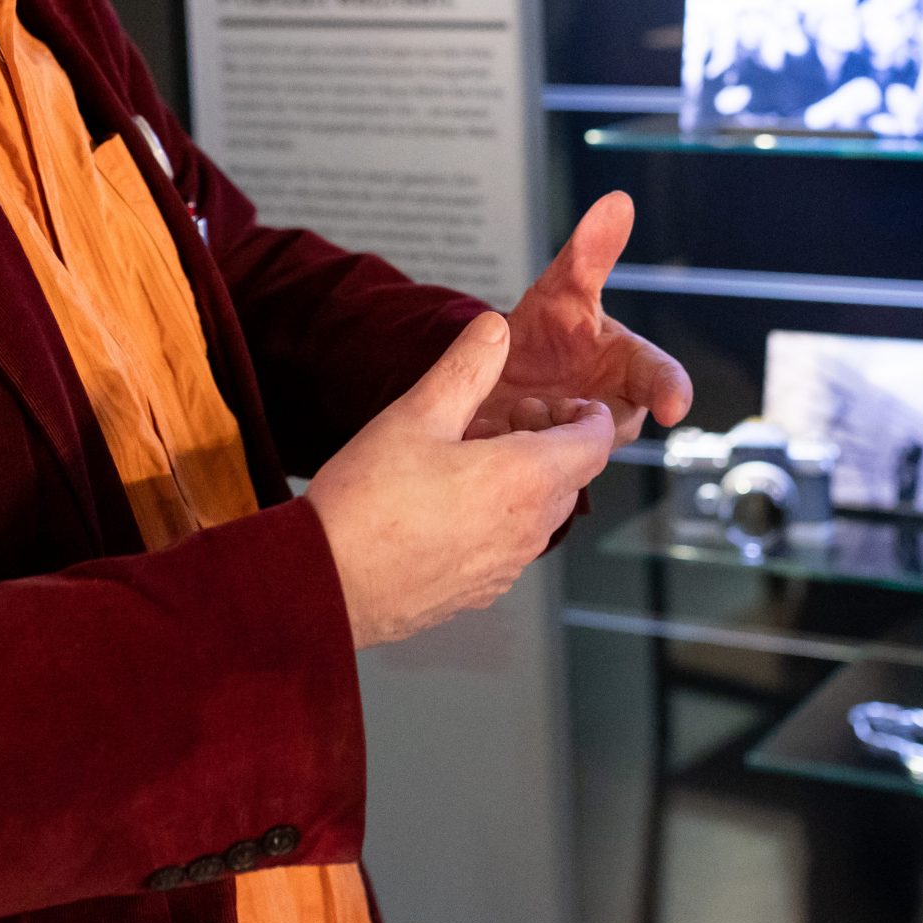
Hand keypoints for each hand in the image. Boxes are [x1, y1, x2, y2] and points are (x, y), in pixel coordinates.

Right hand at [310, 312, 611, 648]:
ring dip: (523, 480)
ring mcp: (506, 568)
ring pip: (541, 514)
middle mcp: (528, 530)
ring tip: (466, 459)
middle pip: (572, 478)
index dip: (584, 415)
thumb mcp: (417, 414)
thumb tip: (496, 330)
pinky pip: (510, 546)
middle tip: (499, 420)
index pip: (595, 443)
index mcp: (525, 479)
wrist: (327, 583)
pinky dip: (499, 517)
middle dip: (550, 442)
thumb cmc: (368, 502)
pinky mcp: (480, 591)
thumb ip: (466, 367)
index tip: (553, 402)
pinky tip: (446, 502)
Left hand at [478, 192, 692, 451]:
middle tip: (552, 404)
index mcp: (627, 369)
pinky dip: (513, 454)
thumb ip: (590, 253)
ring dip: (544, 433)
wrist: (495, 370)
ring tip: (514, 408)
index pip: (661, 379)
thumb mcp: (561, 289)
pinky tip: (490, 434)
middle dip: (585, 416)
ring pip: (575, 453)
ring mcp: (579, 445)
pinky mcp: (544, 472)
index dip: (671, 390)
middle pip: (617, 425)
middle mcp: (610, 410)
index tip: (675, 406)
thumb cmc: (546, 330)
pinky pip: (538, 476)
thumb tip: (617, 200)